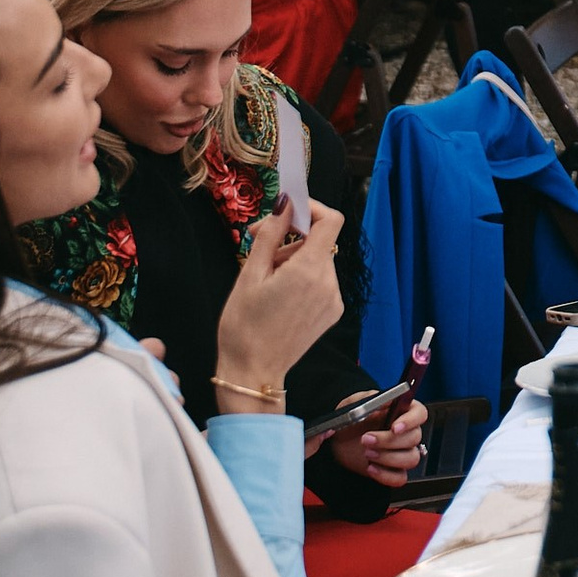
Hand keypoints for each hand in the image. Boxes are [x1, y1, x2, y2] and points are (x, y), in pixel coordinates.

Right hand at [214, 201, 346, 404]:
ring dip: (294, 257)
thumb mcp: (250, 274)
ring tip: (264, 275)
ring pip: (318, 260)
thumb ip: (270, 234)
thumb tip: (284, 203)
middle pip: (319, 241)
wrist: (253, 373)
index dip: (311, 208)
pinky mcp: (331, 313)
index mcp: (310, 270)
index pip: (331, 220)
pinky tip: (278, 292)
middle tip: (257, 242)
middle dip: (290, 236)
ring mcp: (334, 300)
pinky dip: (302, 276)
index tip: (286, 211)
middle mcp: (329, 283)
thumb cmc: (244, 326)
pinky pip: (320, 281)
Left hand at [330, 396, 427, 487]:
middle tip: (367, 438)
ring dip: (388, 457)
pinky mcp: (393, 470)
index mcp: (402, 412)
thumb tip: (388, 397)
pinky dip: (386, 475)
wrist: (338, 440)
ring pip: (411, 458)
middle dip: (389, 441)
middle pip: (414, 438)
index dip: (411, 421)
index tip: (395, 427)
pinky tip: (371, 468)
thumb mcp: (356, 402)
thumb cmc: (351, 419)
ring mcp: (401, 453)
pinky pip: (400, 478)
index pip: (420, 414)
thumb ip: (373, 399)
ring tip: (367, 453)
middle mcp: (406, 432)